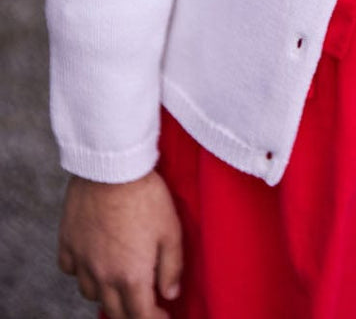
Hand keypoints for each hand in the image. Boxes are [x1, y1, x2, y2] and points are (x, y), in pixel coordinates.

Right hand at [58, 170, 182, 318]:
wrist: (111, 167)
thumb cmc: (145, 195)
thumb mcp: (171, 230)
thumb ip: (172, 266)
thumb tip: (171, 292)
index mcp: (131, 275)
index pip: (141, 315)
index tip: (163, 314)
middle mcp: (103, 276)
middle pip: (115, 311)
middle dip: (132, 312)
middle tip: (143, 303)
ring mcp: (82, 261)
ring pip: (91, 294)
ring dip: (107, 294)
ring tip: (119, 282)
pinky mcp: (68, 243)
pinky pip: (71, 270)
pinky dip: (82, 272)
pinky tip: (92, 262)